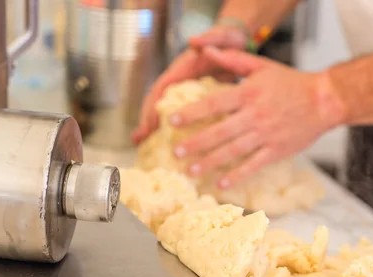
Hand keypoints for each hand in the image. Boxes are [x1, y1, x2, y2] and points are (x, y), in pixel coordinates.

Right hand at [131, 25, 246, 144]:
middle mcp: (179, 78)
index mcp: (183, 68)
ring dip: (153, 125)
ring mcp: (183, 87)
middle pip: (156, 100)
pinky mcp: (191, 95)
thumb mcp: (223, 38)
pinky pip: (177, 112)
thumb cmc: (228, 39)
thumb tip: (194, 41)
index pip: (162, 89)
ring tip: (142, 144)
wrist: (234, 40)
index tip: (149, 125)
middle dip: (147, 120)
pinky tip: (165, 141)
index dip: (153, 106)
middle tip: (138, 140)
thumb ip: (210, 38)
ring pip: (163, 107)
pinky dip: (168, 125)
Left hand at [170, 47, 344, 188]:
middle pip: (219, 131)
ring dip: (210, 162)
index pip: (214, 104)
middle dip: (196, 143)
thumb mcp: (261, 66)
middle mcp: (255, 115)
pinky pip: (254, 165)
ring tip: (191, 171)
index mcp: (248, 93)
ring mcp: (266, 135)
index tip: (173, 122)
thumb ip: (233, 59)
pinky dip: (237, 175)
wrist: (324, 100)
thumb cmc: (290, 82)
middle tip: (176, 152)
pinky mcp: (277, 150)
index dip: (192, 113)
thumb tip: (206, 49)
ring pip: (233, 151)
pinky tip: (221, 183)